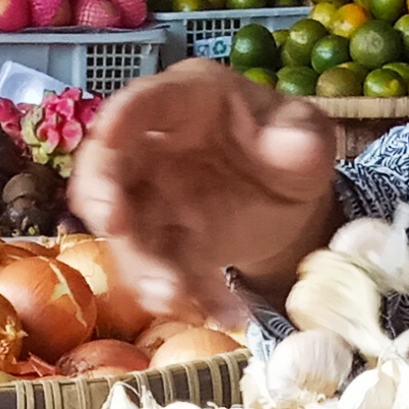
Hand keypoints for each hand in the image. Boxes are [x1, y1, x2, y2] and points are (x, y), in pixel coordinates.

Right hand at [67, 63, 340, 327]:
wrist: (287, 204)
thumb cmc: (290, 149)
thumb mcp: (307, 135)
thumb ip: (301, 136)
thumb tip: (296, 144)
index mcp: (190, 101)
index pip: (148, 99)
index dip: (123, 115)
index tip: (108, 135)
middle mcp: (154, 144)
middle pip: (107, 163)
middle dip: (101, 194)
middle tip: (115, 227)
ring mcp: (150, 194)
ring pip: (123, 226)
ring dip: (138, 263)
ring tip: (173, 296)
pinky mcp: (158, 240)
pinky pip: (152, 266)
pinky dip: (172, 291)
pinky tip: (207, 308)